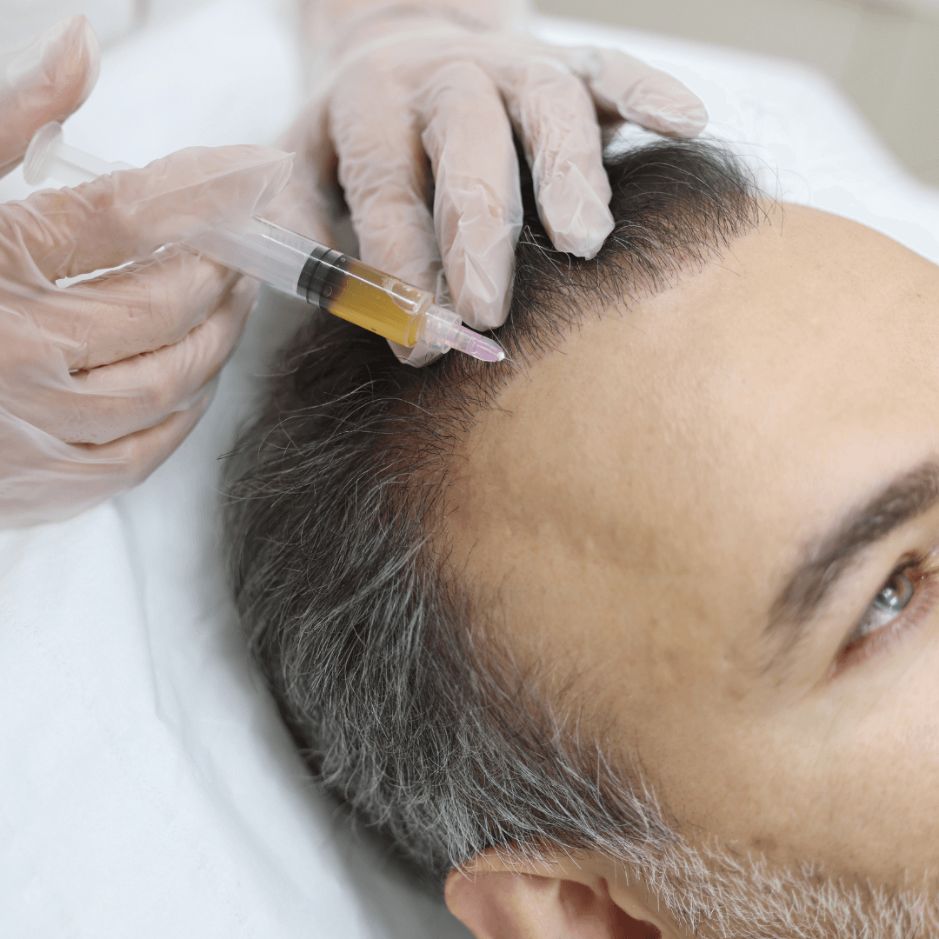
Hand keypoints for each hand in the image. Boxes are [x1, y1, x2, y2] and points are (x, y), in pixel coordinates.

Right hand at [0, 17, 292, 526]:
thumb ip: (11, 122)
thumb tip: (83, 45)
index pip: (127, 216)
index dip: (204, 189)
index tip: (255, 170)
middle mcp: (17, 359)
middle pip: (163, 306)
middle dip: (217, 268)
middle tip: (239, 247)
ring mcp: (35, 433)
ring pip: (169, 384)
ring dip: (214, 338)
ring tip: (227, 304)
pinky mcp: (44, 487)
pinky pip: (145, 453)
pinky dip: (183, 411)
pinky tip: (193, 376)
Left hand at [276, 6, 707, 363]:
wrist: (405, 44)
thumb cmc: (362, 131)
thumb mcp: (304, 165)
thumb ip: (300, 221)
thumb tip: (332, 291)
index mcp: (372, 103)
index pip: (385, 184)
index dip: (397, 260)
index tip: (413, 337)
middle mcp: (444, 76)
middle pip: (466, 148)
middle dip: (476, 233)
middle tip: (486, 309)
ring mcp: (511, 65)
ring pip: (546, 107)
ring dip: (568, 172)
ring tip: (583, 241)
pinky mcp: (568, 62)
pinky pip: (611, 69)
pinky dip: (649, 90)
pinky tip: (686, 121)